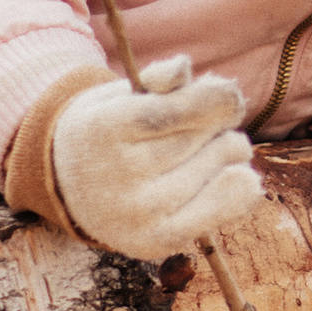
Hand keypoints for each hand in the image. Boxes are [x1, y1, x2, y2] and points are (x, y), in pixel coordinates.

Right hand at [46, 57, 261, 257]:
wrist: (69, 189)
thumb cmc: (109, 130)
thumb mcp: (120, 94)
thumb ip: (158, 77)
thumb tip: (184, 70)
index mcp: (106, 128)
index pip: (178, 109)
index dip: (216, 98)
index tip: (228, 95)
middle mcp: (120, 176)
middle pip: (207, 134)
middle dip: (216, 122)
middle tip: (197, 127)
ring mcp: (140, 213)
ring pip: (226, 162)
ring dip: (227, 149)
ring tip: (201, 152)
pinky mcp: (160, 241)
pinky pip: (230, 205)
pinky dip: (242, 184)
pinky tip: (229, 175)